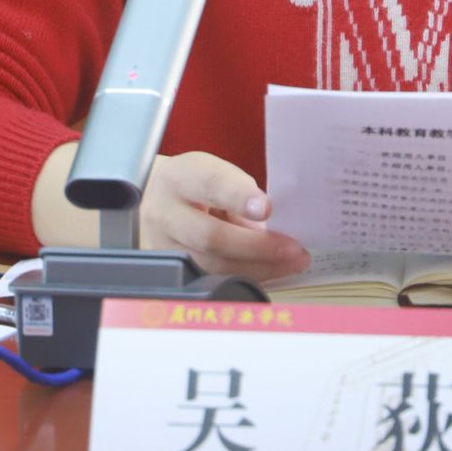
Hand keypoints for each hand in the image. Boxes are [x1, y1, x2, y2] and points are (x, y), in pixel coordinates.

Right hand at [139, 151, 311, 283]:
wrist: (159, 201)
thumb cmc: (195, 184)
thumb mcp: (215, 172)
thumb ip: (240, 193)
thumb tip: (274, 225)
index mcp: (178, 178)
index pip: (209, 185)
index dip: (239, 197)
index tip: (266, 209)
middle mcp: (164, 213)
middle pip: (211, 236)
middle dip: (257, 246)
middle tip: (292, 247)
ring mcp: (165, 247)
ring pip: (214, 265)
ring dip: (259, 266)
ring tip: (292, 261)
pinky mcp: (175, 271)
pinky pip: (216, 278)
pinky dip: (248, 274)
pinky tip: (272, 268)